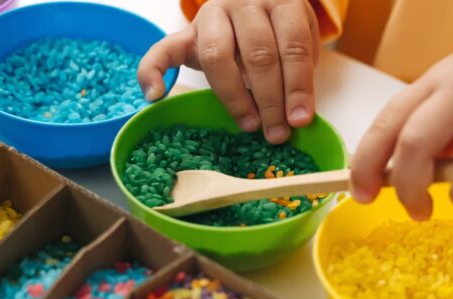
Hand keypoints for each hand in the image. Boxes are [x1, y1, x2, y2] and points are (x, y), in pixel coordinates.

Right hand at [137, 0, 320, 143]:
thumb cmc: (278, 26)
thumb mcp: (300, 34)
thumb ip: (298, 67)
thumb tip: (296, 116)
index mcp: (281, 1)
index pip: (292, 46)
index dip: (298, 86)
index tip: (300, 119)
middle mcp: (244, 3)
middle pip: (258, 54)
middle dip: (270, 99)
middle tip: (277, 132)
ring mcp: (211, 15)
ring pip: (218, 56)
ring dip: (235, 98)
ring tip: (249, 125)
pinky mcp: (186, 31)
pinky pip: (162, 49)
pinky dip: (152, 71)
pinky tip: (155, 95)